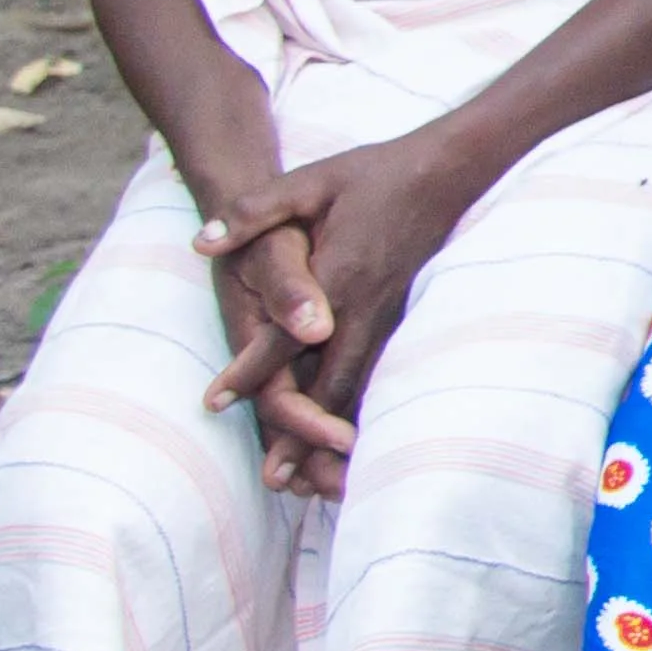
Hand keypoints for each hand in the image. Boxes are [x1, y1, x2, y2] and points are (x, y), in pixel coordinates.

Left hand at [203, 129, 466, 494]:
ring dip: (332, 433)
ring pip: (358, 387)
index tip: (216, 402)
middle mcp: (365, 306)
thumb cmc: (373, 173)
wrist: (448, 170)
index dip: (249, 372)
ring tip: (311, 480)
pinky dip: (358, 410)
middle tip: (274, 477)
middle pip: (329, 384)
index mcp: (337, 276)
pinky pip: (377, 374)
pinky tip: (347, 438)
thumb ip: (254, 210)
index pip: (285, 337)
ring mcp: (389, 315)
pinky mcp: (402, 317)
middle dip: (300, 432)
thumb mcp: (309, 181)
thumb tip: (203, 241)